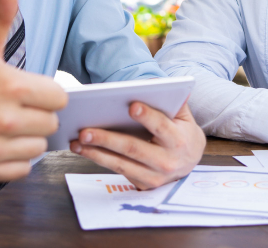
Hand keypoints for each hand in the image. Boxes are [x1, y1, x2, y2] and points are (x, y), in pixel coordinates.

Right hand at [0, 0, 67, 180]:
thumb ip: (2, 14)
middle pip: (51, 123)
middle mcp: (5, 119)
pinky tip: (2, 142)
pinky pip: (22, 170)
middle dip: (38, 114)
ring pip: (39, 147)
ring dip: (28, 137)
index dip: (46, 93)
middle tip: (17, 106)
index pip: (59, 98)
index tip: (29, 89)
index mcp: (10, 87)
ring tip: (9, 124)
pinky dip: (16, 160)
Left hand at [69, 100, 205, 189]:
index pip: (161, 126)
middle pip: (133, 149)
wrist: (190, 160)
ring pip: (120, 164)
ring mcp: (154, 177)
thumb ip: (174, 99)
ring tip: (77, 142)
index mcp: (178, 141)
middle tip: (85, 131)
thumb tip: (156, 82)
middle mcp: (167, 162)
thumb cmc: (182, 132)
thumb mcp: (183, 115)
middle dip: (107, 139)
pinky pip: (118, 171)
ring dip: (96, 153)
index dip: (147, 116)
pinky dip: (99, 160)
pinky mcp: (143, 185)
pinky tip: (84, 150)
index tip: (132, 105)